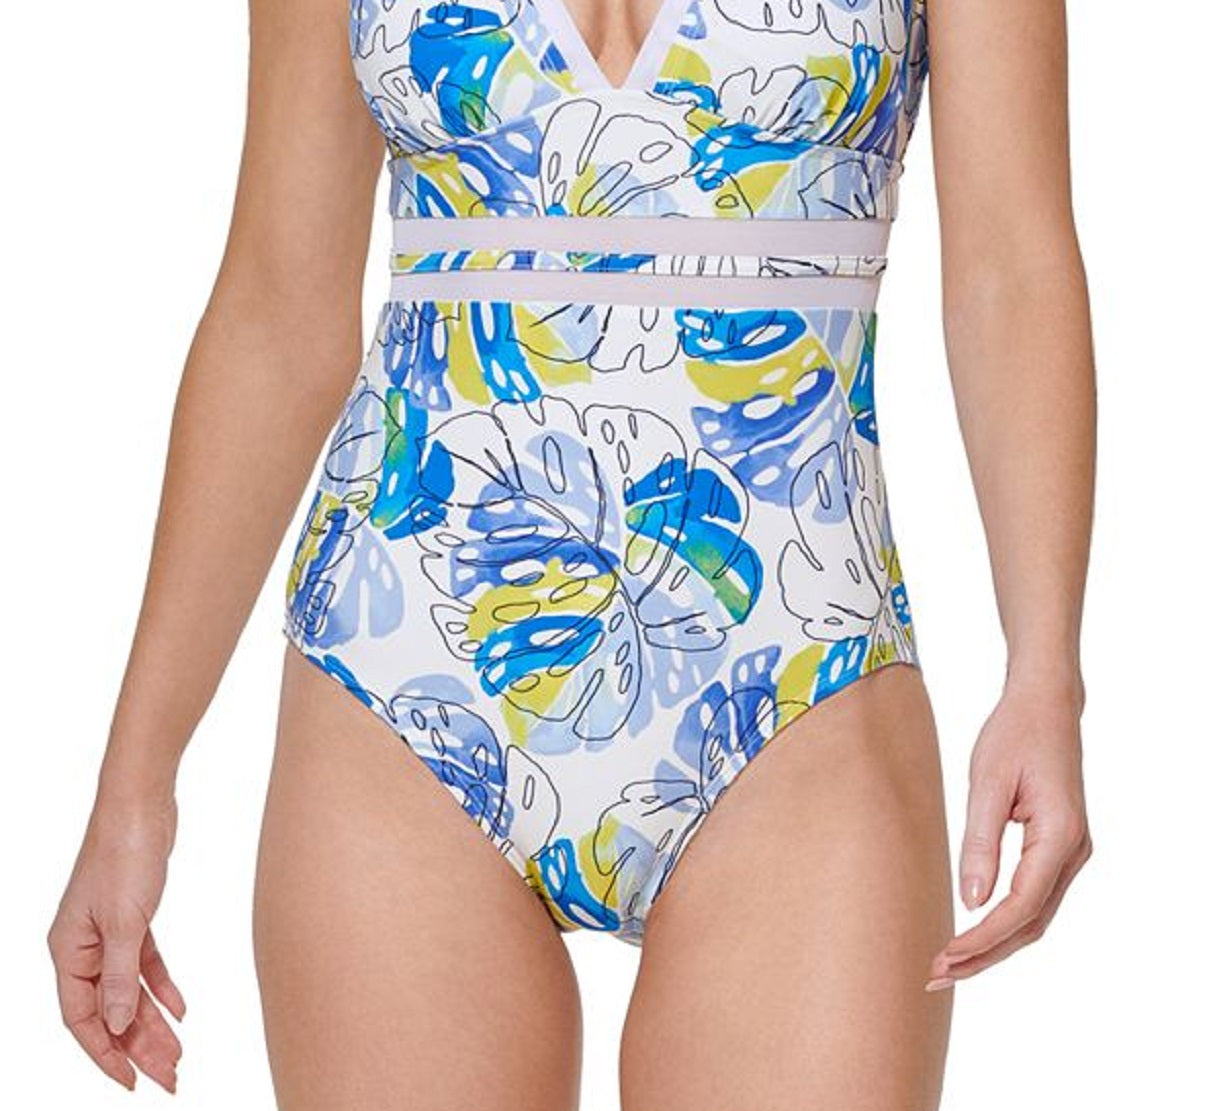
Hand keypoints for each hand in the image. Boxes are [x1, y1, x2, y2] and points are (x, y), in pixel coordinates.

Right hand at [47, 794, 185, 1092]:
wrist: (141, 805)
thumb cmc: (124, 854)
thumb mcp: (126, 921)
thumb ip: (120, 975)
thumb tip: (114, 1026)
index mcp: (68, 951)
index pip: (81, 1019)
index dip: (105, 1054)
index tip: (133, 1082)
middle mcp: (83, 946)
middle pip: (108, 1010)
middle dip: (137, 1047)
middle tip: (170, 1078)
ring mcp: (108, 932)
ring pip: (128, 990)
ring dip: (153, 1023)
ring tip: (179, 1055)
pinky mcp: (134, 917)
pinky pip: (145, 964)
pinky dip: (161, 987)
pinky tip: (182, 1011)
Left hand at [927, 674, 1091, 988]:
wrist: (1044, 705)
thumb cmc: (1014, 735)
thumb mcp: (987, 783)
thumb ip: (981, 842)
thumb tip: (971, 901)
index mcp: (1060, 837)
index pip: (1021, 906)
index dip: (982, 938)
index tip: (944, 955)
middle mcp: (1073, 852)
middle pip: (1030, 924)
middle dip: (984, 955)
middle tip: (935, 975)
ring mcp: (1069, 853)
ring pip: (1034, 917)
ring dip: (993, 944)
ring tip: (948, 964)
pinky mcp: (1056, 848)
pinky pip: (1034, 898)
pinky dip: (1004, 923)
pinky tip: (973, 935)